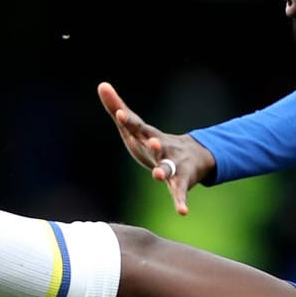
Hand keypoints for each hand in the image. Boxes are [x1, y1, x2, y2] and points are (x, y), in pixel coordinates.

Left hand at [97, 82, 215, 215]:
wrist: (194, 156)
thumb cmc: (154, 141)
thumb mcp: (135, 127)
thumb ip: (117, 107)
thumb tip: (101, 84)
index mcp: (149, 135)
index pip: (138, 126)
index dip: (129, 122)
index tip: (119, 114)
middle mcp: (163, 147)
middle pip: (158, 144)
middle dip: (155, 143)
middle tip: (152, 141)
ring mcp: (173, 164)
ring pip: (169, 167)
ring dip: (164, 170)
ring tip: (158, 176)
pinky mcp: (181, 181)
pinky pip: (180, 192)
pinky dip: (181, 201)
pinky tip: (183, 212)